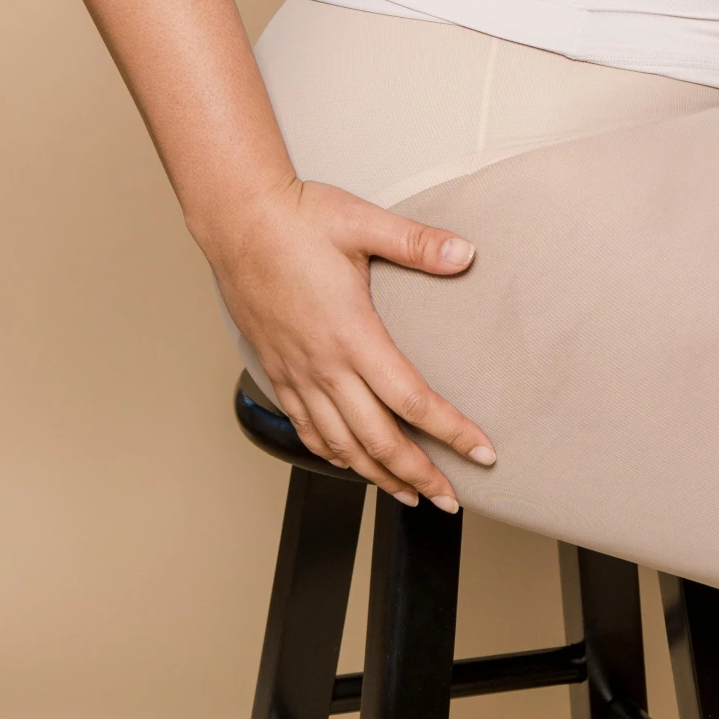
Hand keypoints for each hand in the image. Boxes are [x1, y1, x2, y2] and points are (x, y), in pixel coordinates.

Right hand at [209, 178, 495, 506]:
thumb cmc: (298, 220)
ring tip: (407, 495)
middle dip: (418, 475)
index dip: (451, 432)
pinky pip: (306, 429)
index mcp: (352, 334)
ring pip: (340, 444)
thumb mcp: (364, 224)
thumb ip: (418, 244)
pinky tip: (348, 462)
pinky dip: (333, 455)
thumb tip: (465, 254)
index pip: (412, 400)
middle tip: (449, 498)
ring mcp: (297, 373)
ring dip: (376, 475)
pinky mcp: (278, 370)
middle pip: (378, 440)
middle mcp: (324, 365)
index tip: (481, 452)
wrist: (237, 220)